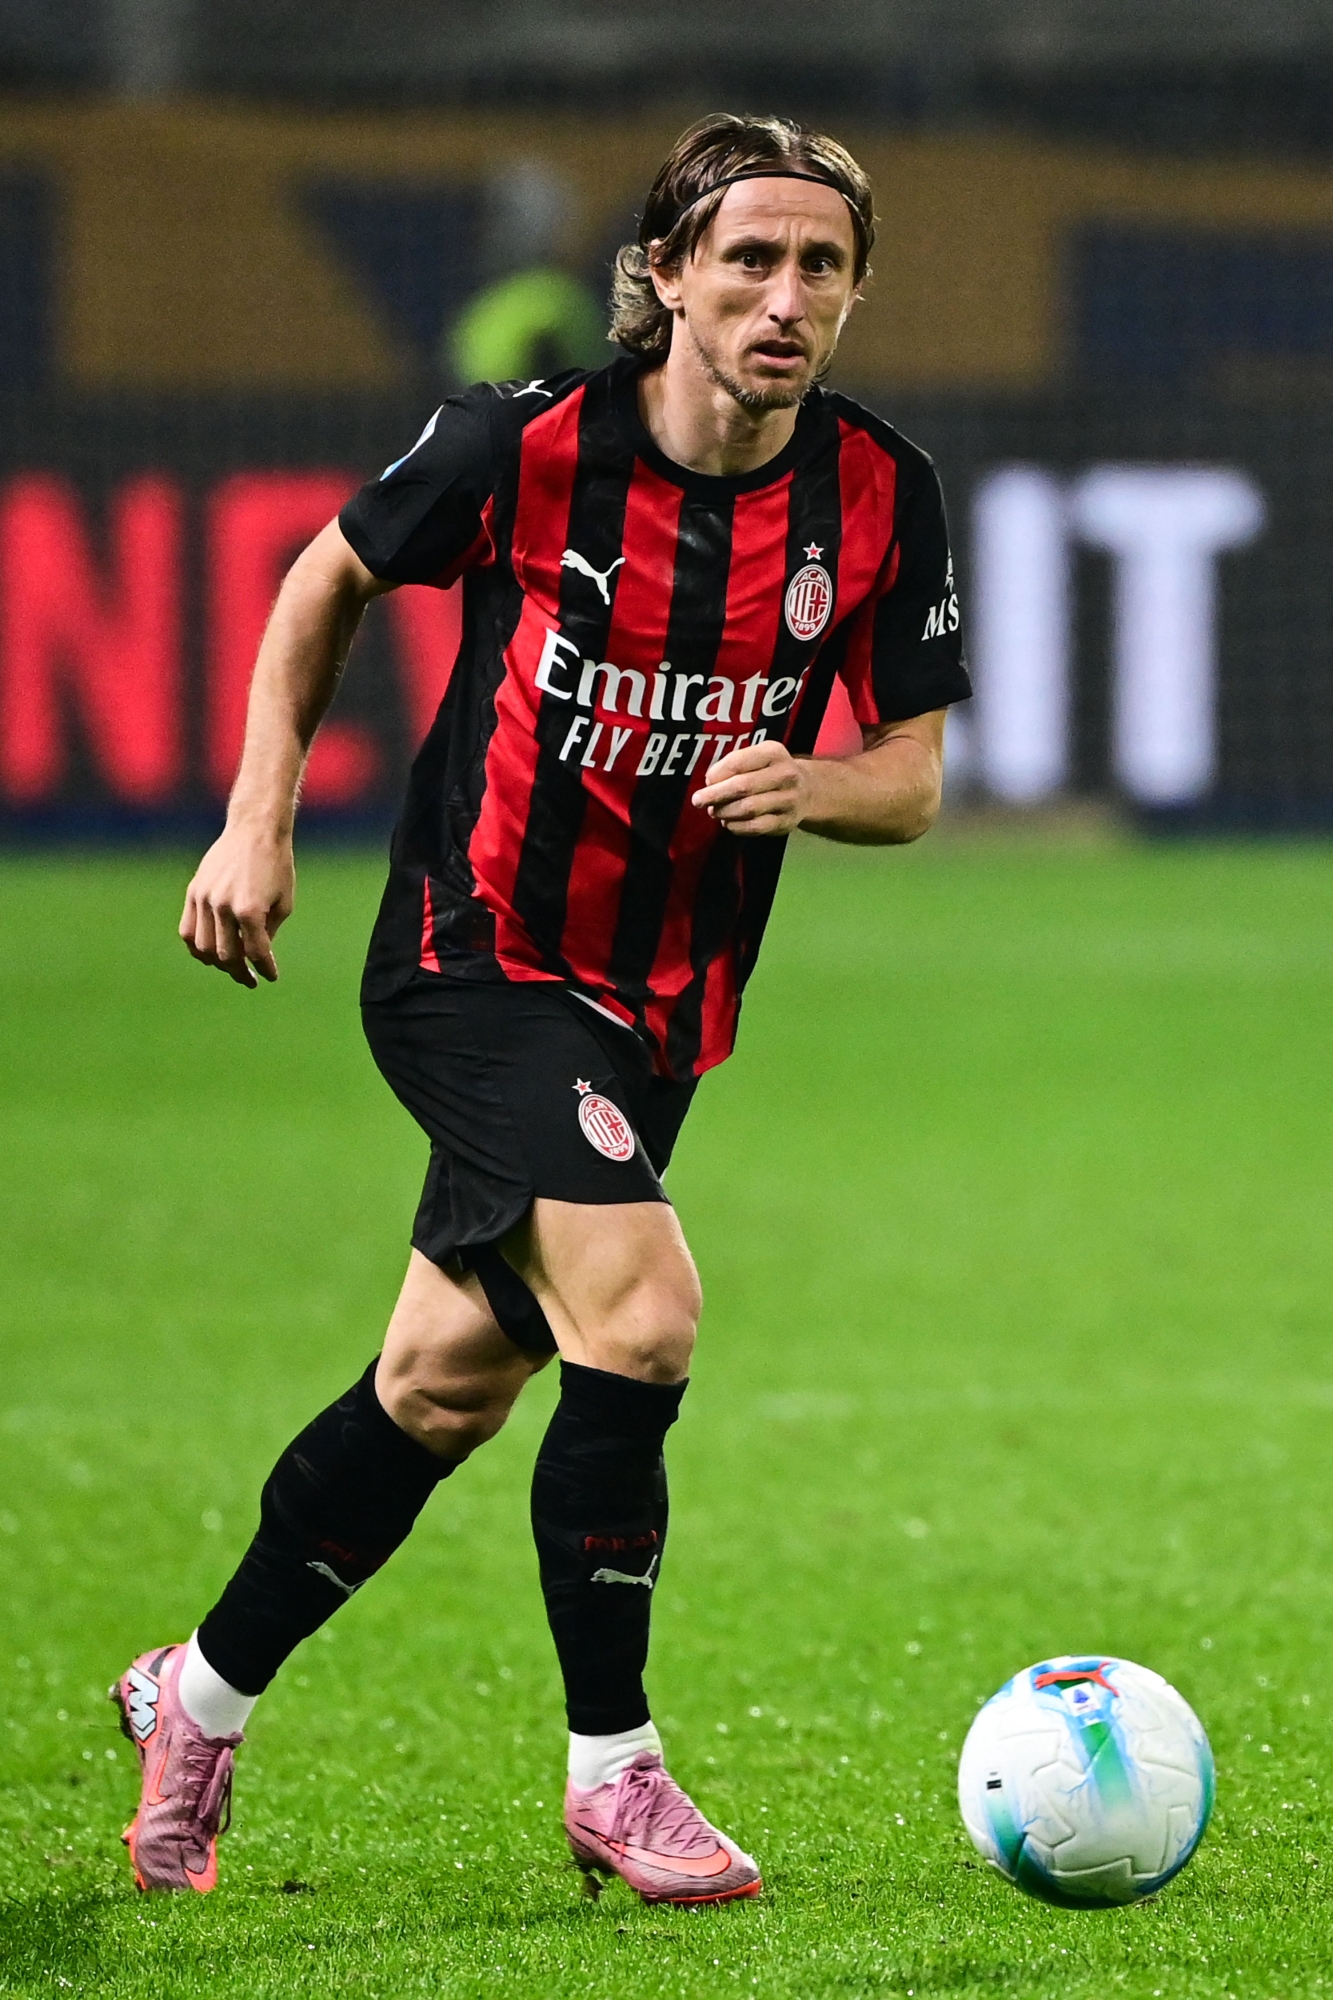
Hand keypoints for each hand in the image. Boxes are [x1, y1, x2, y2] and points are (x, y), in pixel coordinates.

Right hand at [179, 823, 293, 987]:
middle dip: (240, 972)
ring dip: (217, 963)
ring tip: (231, 966)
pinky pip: (188, 931)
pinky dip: (197, 947)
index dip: (265, 969)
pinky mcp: (194, 891)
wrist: (255, 830)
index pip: (256, 953)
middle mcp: (223, 906)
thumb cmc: (276, 866)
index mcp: (250, 910)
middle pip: (227, 956)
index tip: (270, 977)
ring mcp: (204, 899)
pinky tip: (210, 952)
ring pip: (203, 948)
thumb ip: (268, 932)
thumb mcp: (283, 902)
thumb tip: (255, 957)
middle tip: (250, 978)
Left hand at [690, 740, 810, 835]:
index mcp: (773, 753)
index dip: (717, 773)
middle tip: (698, 801)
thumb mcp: (757, 757)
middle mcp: (785, 775)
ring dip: (725, 812)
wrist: (807, 790)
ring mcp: (788, 800)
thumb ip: (734, 765)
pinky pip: (755, 827)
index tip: (706, 781)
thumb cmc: (770, 771)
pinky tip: (728, 823)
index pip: (738, 762)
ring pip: (748, 808)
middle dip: (716, 795)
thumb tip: (710, 783)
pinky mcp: (786, 821)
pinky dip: (737, 826)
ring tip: (715, 811)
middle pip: (743, 786)